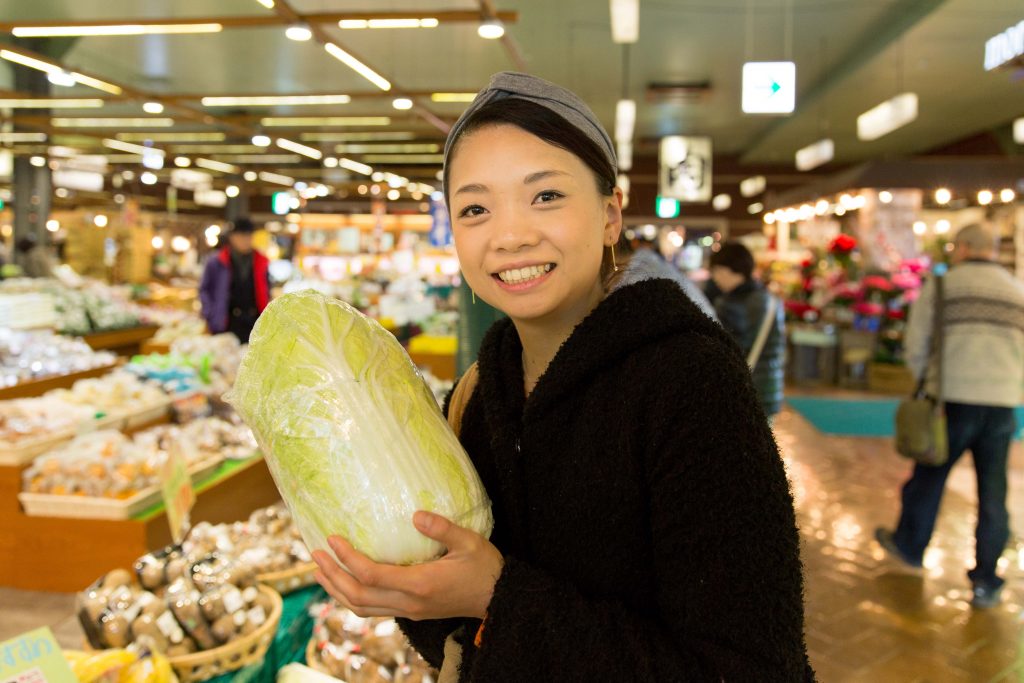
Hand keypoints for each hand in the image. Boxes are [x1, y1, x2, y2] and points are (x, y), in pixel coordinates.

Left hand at [312, 510, 503, 620]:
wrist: (498, 600)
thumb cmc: (485, 568)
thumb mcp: (469, 542)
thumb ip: (442, 528)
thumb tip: (415, 514)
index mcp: (420, 584)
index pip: (371, 575)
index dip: (347, 558)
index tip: (332, 538)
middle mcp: (409, 602)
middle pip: (357, 596)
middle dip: (332, 575)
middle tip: (314, 553)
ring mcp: (408, 611)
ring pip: (360, 608)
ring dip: (336, 590)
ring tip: (320, 570)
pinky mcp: (410, 612)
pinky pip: (372, 610)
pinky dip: (351, 598)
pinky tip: (344, 583)